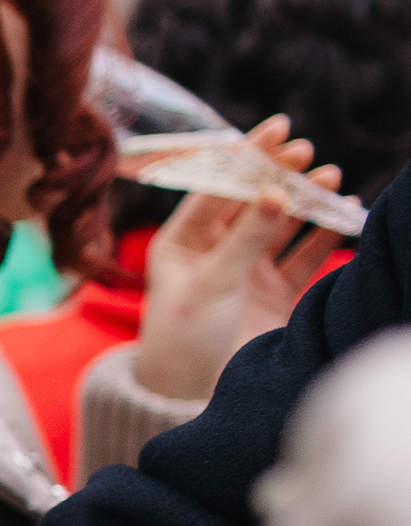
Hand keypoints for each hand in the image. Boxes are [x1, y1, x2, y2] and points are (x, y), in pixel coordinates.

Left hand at [138, 116, 347, 401]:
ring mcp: (246, 270)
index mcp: (181, 242)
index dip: (247, 158)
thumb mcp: (211, 285)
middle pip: (253, 202)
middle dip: (280, 175)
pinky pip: (305, 256)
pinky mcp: (274, 293)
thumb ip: (245, 240)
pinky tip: (345, 213)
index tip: (276, 129)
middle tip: (307, 153)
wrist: (194, 396)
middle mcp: (213, 251)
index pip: (217, 188)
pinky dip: (325, 236)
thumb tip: (275, 193)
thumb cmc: (185, 339)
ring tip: (331, 178)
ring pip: (283, 225)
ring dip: (306, 201)